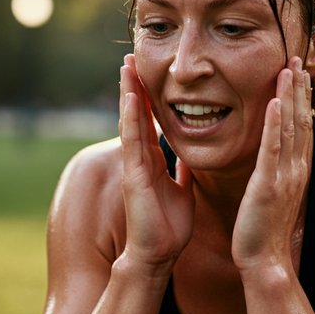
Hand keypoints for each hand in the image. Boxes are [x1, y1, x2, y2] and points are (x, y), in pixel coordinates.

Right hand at [119, 54, 194, 274]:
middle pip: (136, 115)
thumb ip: (182, 169)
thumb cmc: (169, 228)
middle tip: (131, 57)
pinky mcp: (134, 176)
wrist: (157, 257)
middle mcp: (141, 159)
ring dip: (128, 93)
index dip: (149, 97)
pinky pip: (132, 141)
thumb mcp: (183, 189)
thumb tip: (188, 152)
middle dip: (134, 86)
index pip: (150, 122)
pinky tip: (131, 97)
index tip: (148, 72)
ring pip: (130, 122)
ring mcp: (135, 166)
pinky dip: (131, 117)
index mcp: (154, 162)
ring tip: (127, 66)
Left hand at [232, 57, 312, 271]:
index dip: (301, 97)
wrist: (264, 262)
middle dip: (299, 88)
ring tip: (288, 68)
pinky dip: (274, 124)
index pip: (301, 125)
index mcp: (294, 170)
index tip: (298, 71)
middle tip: (297, 56)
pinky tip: (273, 102)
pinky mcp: (269, 187)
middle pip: (301, 119)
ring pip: (290, 128)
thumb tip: (270, 157)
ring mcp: (284, 177)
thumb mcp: (272, 194)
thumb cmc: (263, 230)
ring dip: (289, 96)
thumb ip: (273, 172)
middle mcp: (295, 169)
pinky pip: (272, 150)